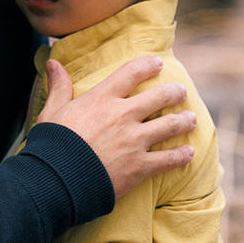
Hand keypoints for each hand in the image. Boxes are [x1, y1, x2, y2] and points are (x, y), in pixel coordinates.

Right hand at [34, 55, 196, 198]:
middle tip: (181, 91)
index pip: (131, 73)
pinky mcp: (139, 166)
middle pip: (159, 97)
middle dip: (174, 93)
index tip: (158, 63)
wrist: (56, 180)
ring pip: (169, 125)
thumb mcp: (51, 111)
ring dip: (184, 121)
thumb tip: (53, 62)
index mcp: (102, 98)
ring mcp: (134, 140)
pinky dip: (181, 156)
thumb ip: (58, 86)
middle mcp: (123, 115)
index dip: (147, 65)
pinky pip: (168, 159)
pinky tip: (189, 153)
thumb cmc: (51, 145)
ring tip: (191, 119)